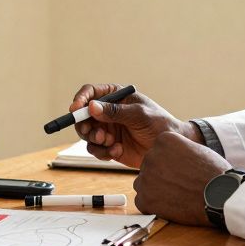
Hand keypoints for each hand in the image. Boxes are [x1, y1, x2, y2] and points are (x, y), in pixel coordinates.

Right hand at [68, 84, 196, 167]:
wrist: (168, 148)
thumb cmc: (159, 124)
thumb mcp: (139, 114)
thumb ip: (115, 112)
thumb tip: (92, 107)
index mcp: (116, 96)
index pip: (91, 92)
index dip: (80, 100)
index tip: (76, 109)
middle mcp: (108, 112)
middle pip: (83, 116)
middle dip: (85, 125)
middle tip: (95, 134)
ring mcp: (107, 129)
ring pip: (87, 134)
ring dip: (95, 140)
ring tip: (110, 143)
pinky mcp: (109, 146)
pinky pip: (96, 150)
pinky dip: (103, 152)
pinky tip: (118, 151)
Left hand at [134, 131, 230, 225]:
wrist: (220, 197)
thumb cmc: (213, 173)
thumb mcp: (196, 149)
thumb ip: (178, 149)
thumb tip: (170, 155)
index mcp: (163, 140)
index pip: (157, 151)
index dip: (169, 163)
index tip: (181, 170)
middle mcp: (150, 155)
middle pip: (149, 167)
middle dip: (161, 176)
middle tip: (180, 184)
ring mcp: (146, 178)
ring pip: (144, 184)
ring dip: (156, 190)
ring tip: (177, 195)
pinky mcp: (144, 199)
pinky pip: (143, 201)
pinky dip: (155, 206)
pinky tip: (172, 205)